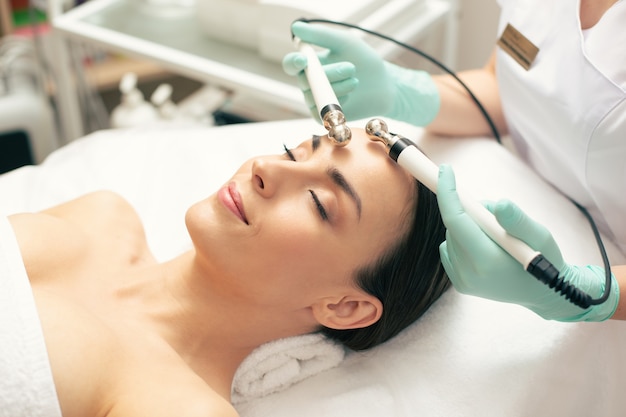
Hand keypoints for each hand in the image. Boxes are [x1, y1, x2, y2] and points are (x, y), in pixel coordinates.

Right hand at [283, 21, 439, 125]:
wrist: (383, 85)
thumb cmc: (364, 61)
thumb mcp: (344, 42)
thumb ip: (321, 35)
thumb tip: (296, 27)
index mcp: (311, 64)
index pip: (291, 64)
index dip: (293, 62)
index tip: (304, 59)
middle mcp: (310, 83)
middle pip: (306, 80)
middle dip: (330, 73)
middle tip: (351, 67)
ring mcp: (316, 100)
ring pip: (316, 95)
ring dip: (339, 86)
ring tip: (355, 80)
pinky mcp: (325, 116)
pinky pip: (323, 110)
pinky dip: (339, 101)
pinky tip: (351, 95)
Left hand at [436, 164, 618, 320]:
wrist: (544, 293)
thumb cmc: (546, 259)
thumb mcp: (540, 235)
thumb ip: (518, 220)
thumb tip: (497, 204)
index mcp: (486, 260)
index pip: (455, 220)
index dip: (448, 192)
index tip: (446, 170)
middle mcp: (468, 273)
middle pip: (453, 226)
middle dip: (468, 210)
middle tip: (494, 215)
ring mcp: (461, 280)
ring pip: (451, 235)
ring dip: (468, 225)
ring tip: (497, 236)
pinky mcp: (459, 283)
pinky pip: (451, 247)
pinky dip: (464, 238)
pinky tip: (487, 247)